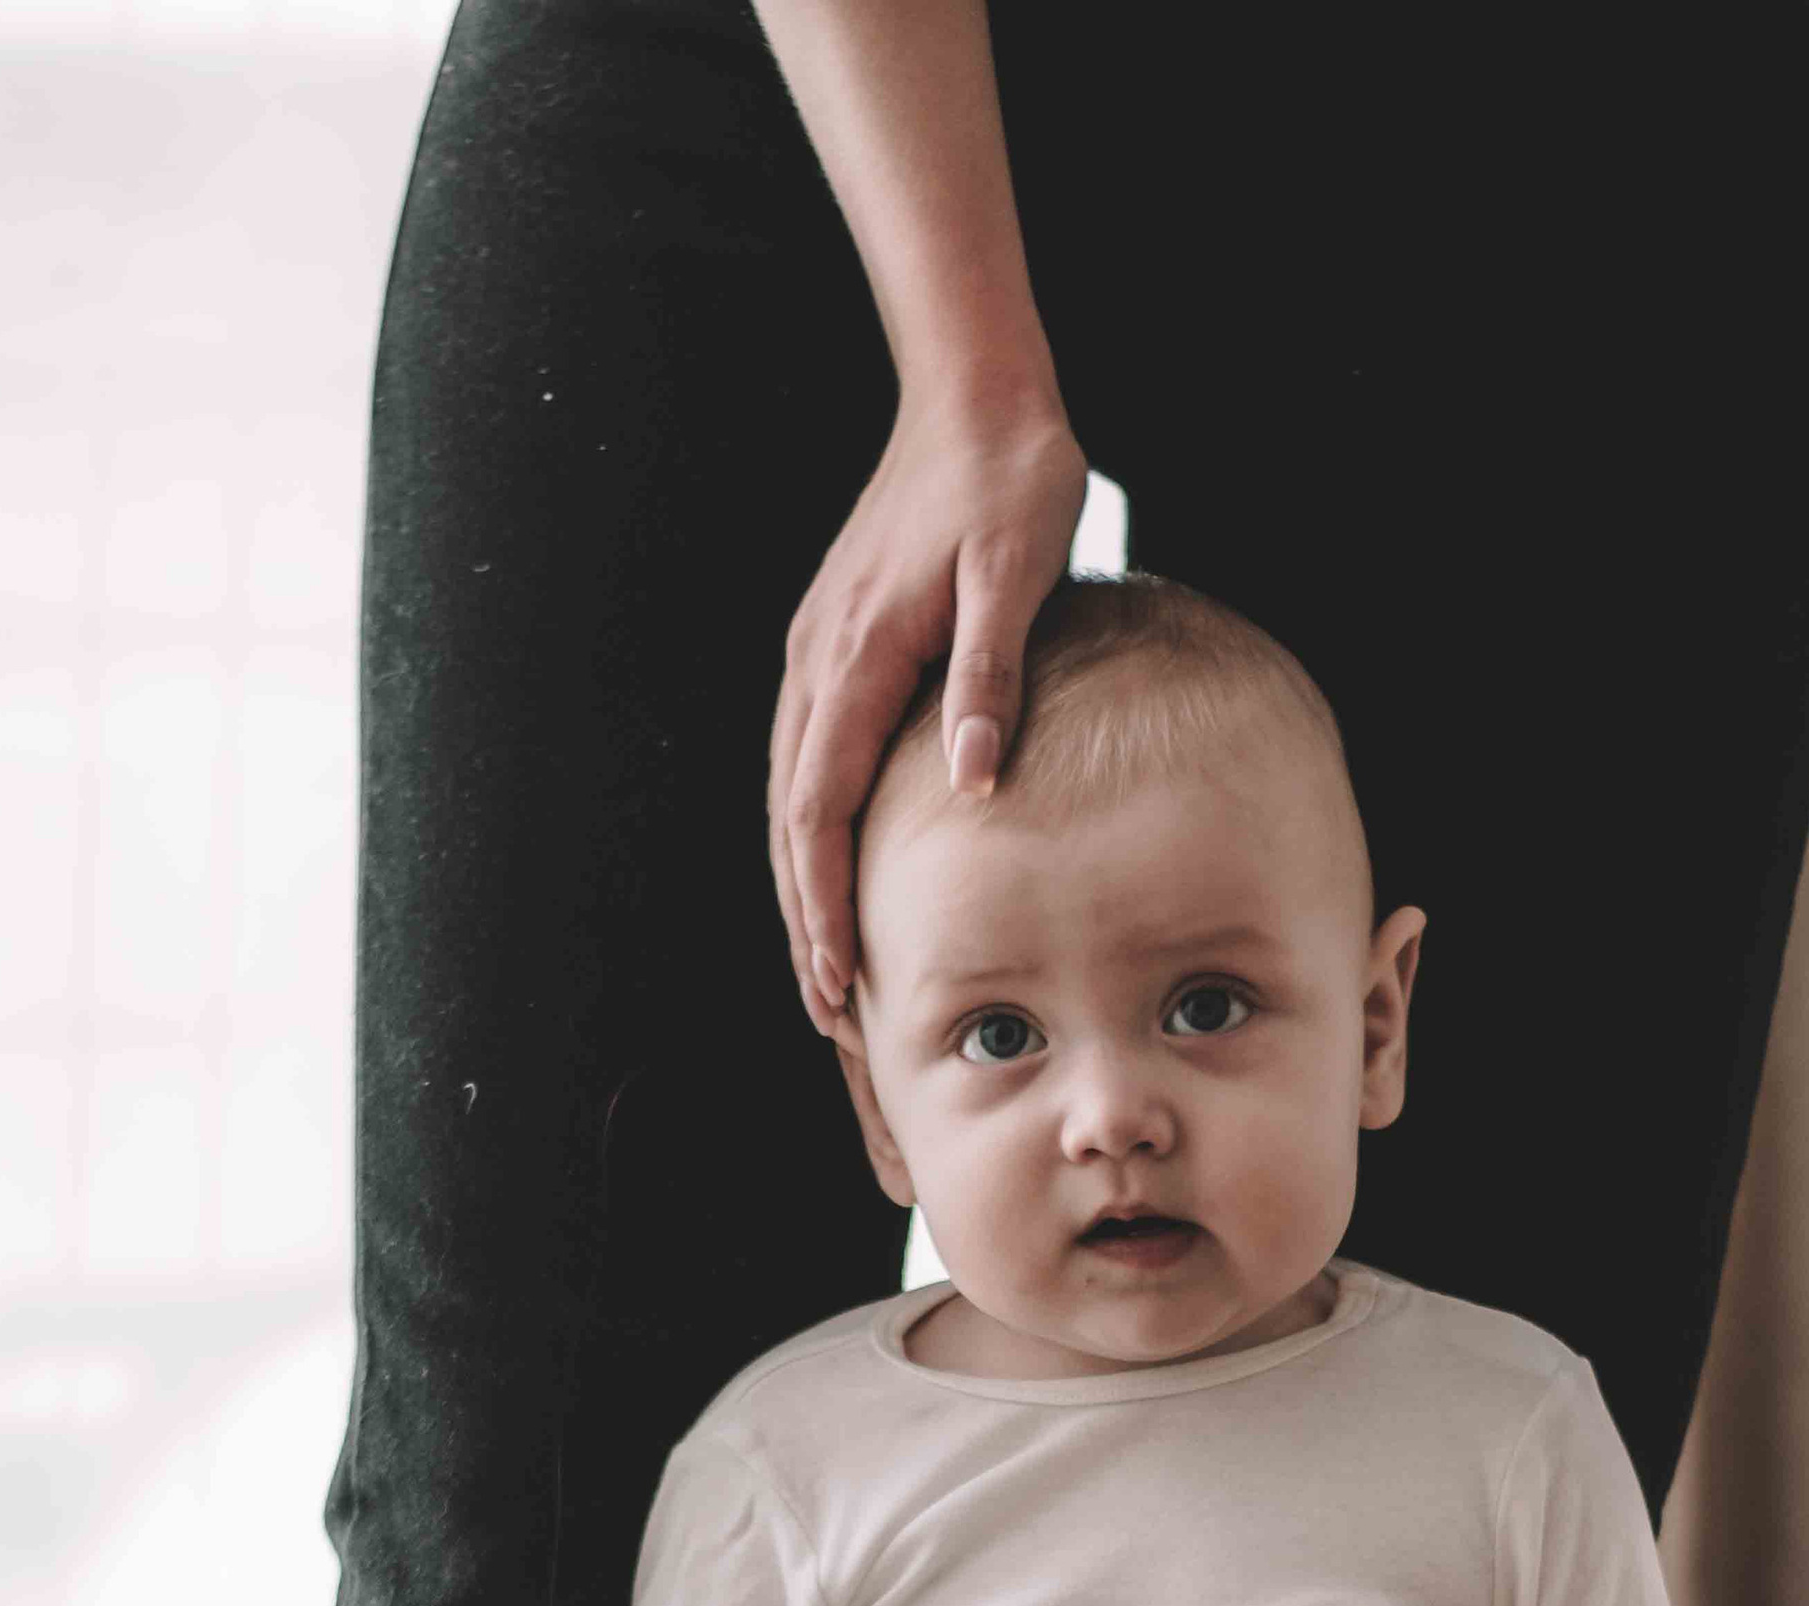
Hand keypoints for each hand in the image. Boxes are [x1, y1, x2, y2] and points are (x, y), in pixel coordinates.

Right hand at [768, 388, 1089, 1035]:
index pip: (820, 809)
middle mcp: (820, 659)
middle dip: (803, 919)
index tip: (835, 982)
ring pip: (790, 793)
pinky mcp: (836, 638)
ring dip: (801, 882)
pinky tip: (833, 865)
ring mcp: (819, 648)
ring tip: (826, 963)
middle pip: (790, 819)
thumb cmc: (1010, 476)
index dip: (822, 904)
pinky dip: (811, 827)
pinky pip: (807, 755)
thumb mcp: (1018, 573)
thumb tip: (971, 783)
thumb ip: (991, 678)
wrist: (973, 387)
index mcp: (859, 654)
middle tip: (829, 1014)